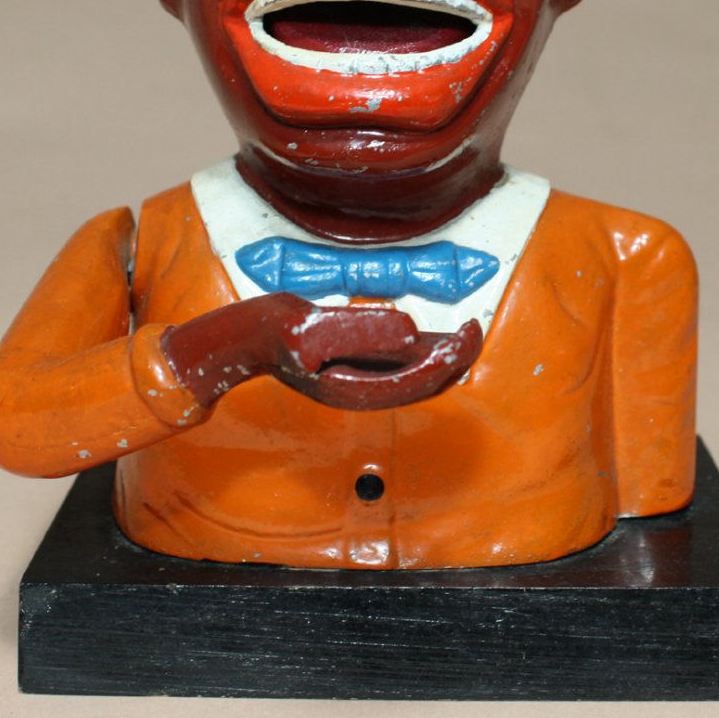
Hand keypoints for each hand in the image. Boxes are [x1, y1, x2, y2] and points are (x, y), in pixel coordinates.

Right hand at [160, 293, 480, 410]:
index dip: (450, 359)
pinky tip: (437, 335)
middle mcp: (364, 390)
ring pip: (416, 377)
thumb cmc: (273, 332)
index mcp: (356, 388)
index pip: (418, 381)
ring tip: (465, 329)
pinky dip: (424, 352)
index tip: (469, 330)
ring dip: (443, 358)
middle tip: (473, 327)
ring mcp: (361, 379)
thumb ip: (361, 330)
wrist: (245, 338)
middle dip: (455, 360)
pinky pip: (401, 365)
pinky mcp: (358, 365)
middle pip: (424, 384)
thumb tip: (412, 331)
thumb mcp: (312, 327)